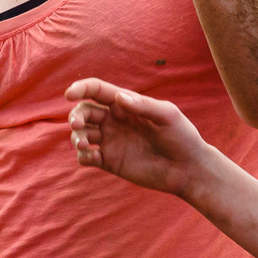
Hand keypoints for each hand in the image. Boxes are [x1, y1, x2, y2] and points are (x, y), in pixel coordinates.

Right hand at [65, 78, 211, 196]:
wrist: (188, 169)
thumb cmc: (182, 136)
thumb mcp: (167, 115)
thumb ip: (143, 105)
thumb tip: (118, 98)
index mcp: (126, 104)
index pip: (97, 91)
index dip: (81, 89)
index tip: (69, 94)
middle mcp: (114, 121)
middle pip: (84, 111)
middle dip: (76, 115)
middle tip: (77, 125)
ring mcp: (111, 141)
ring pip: (81, 134)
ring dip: (76, 136)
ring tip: (84, 144)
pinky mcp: (110, 162)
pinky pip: (87, 157)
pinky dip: (83, 156)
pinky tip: (92, 156)